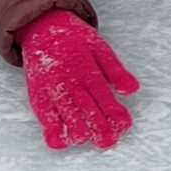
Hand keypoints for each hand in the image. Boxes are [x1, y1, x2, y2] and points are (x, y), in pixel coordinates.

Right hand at [17, 8, 140, 149]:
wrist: (42, 28)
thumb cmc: (74, 40)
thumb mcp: (100, 49)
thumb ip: (116, 71)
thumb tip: (132, 90)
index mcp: (87, 71)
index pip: (105, 98)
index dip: (116, 115)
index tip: (124, 126)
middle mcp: (70, 82)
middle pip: (89, 112)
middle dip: (102, 130)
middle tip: (110, 141)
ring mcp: (53, 91)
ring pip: (68, 119)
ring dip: (81, 134)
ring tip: (91, 139)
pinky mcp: (38, 97)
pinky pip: (45, 120)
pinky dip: (54, 133)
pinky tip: (65, 141)